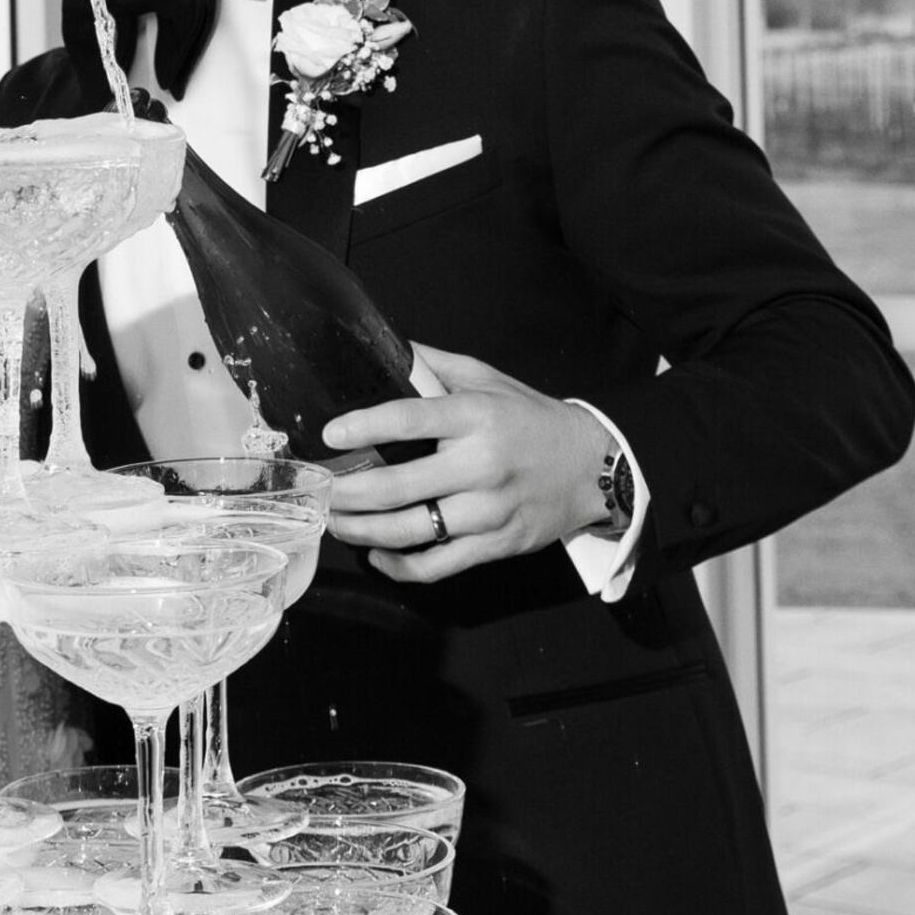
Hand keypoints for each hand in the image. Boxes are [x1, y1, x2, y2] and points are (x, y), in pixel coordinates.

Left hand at [322, 344, 610, 581]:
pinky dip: (399, 566)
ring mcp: (488, 511)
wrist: (594, 467)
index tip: (331, 435)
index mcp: (476, 417)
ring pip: (409, 531)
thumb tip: (388, 348)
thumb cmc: (532, 420)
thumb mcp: (490, 380)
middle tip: (320, 490)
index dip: (364, 427)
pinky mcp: (495, 545)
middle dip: (347, 493)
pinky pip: (436, 565)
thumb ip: (437, 365)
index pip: (409, 419)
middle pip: (397, 486)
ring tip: (335, 522)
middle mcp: (480, 465)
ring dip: (361, 531)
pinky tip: (376, 555)